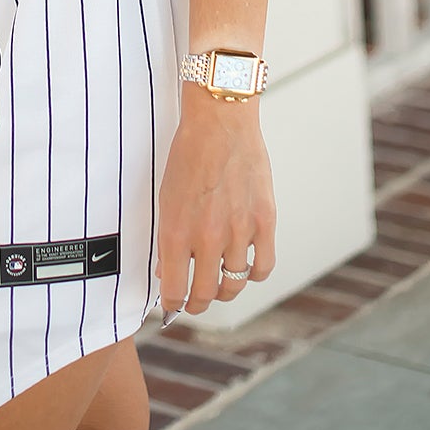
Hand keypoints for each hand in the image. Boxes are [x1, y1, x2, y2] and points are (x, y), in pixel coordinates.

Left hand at [155, 92, 276, 318]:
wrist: (219, 122)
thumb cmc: (188, 155)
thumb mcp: (166, 198)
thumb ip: (168, 238)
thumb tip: (168, 273)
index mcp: (176, 233)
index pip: (174, 292)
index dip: (173, 305)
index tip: (173, 306)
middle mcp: (207, 238)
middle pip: (205, 294)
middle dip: (197, 304)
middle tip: (194, 302)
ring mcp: (239, 231)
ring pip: (234, 285)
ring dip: (225, 290)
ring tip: (220, 286)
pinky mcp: (264, 222)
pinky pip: (263, 267)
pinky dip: (255, 275)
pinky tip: (246, 268)